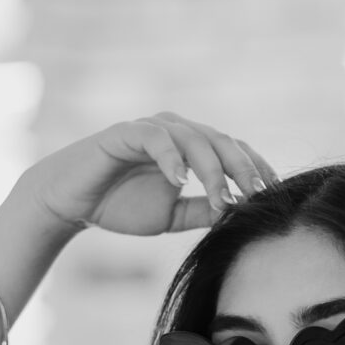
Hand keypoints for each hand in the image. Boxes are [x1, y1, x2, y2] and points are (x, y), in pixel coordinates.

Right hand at [26, 112, 279, 239]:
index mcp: (191, 147)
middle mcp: (176, 131)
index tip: (273, 196)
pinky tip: (181, 181)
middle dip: (243, 169)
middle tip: (256, 195)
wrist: (71, 203)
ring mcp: (151, 129)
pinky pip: (156, 138)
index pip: (234, 150)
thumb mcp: (172, 216)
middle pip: (222, 141)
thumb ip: (203, 212)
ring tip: (220, 200)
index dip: (256, 169)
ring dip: (212, 171)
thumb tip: (238, 216)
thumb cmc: (119, 206)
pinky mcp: (126, 133)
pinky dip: (172, 158)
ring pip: (195, 139)